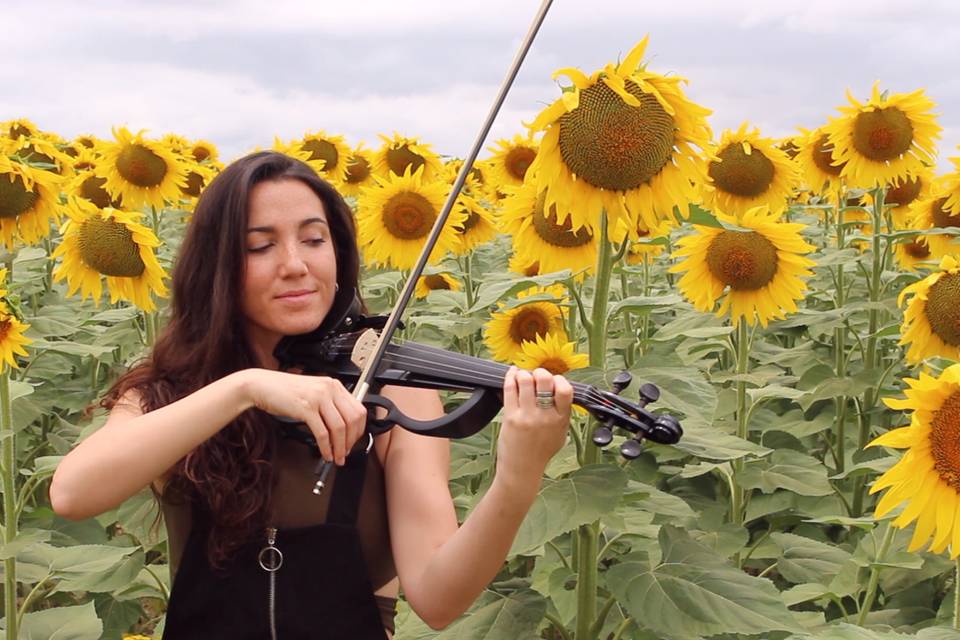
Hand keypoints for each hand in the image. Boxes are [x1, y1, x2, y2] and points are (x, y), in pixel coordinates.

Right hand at [239, 369, 366, 464]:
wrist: (262, 385)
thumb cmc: (285, 391)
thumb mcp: (314, 393)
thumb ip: (329, 405)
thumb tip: (343, 427)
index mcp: (334, 385)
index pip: (359, 409)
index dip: (359, 430)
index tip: (354, 441)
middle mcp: (329, 389)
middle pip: (352, 420)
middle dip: (351, 441)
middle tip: (346, 452)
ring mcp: (318, 398)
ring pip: (339, 428)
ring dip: (340, 447)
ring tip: (336, 457)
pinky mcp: (306, 408)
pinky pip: (322, 433)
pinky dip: (326, 447)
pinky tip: (325, 453)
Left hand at [495, 366, 572, 490]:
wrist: (522, 469)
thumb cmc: (541, 452)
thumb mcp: (560, 434)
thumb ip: (562, 413)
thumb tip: (558, 389)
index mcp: (560, 419)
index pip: (565, 390)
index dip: (559, 379)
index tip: (553, 381)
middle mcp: (545, 416)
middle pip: (544, 379)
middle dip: (540, 372)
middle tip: (536, 376)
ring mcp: (527, 416)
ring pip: (525, 380)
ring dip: (523, 374)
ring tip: (522, 378)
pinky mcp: (510, 417)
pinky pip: (509, 389)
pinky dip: (510, 377)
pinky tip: (512, 375)